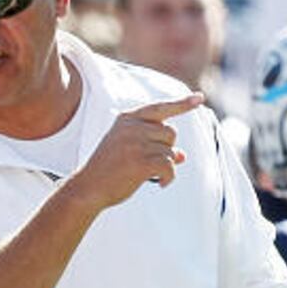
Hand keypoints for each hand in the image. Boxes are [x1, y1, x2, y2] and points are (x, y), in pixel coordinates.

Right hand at [75, 92, 203, 208]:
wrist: (88, 189)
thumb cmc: (108, 171)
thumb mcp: (128, 151)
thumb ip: (153, 147)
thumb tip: (182, 156)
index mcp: (126, 119)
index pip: (160, 108)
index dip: (181, 104)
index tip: (199, 98)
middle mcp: (132, 127)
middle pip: (170, 133)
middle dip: (166, 149)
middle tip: (150, 163)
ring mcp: (136, 144)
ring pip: (171, 152)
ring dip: (166, 166)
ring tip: (150, 176)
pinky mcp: (141, 162)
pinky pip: (169, 166)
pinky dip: (168, 178)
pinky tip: (160, 184)